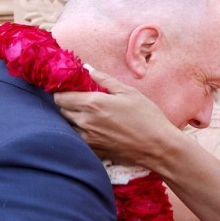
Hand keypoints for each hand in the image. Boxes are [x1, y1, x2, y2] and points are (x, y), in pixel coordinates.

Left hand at [55, 68, 178, 166]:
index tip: (71, 88)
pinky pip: (78, 139)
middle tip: (81, 100)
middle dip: (67, 104)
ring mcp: (88, 139)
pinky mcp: (94, 151)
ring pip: (68, 126)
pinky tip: (95, 129)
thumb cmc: (147, 117)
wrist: (158, 147)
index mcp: (93, 103)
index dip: (63, 91)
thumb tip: (88, 70)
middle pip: (62, 111)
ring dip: (73, 119)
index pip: (61, 96)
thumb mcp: (128, 92)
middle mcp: (86, 122)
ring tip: (89, 114)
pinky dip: (81, 132)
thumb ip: (105, 79)